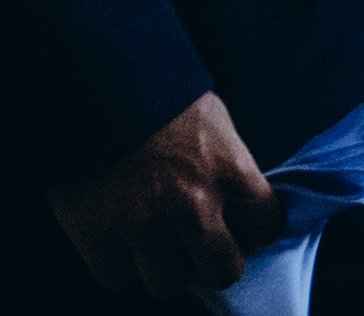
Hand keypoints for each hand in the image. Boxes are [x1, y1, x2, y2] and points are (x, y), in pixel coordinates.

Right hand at [49, 91, 274, 295]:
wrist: (97, 80)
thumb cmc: (162, 95)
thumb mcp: (215, 123)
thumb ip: (229, 169)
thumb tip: (237, 210)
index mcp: (231, 170)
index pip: (268, 226)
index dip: (256, 230)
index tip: (244, 227)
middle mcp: (192, 204)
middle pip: (223, 271)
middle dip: (215, 262)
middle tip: (202, 250)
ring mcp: (142, 223)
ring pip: (167, 283)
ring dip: (165, 268)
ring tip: (158, 245)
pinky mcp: (95, 234)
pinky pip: (118, 278)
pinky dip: (121, 266)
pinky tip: (123, 244)